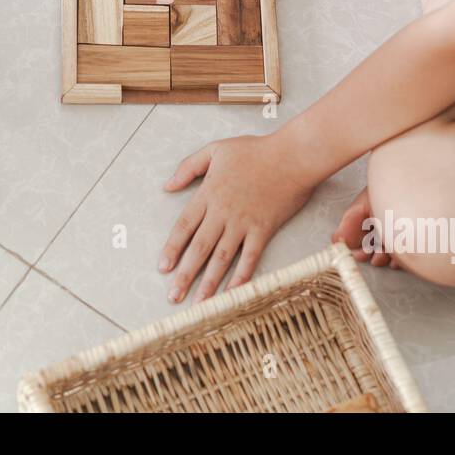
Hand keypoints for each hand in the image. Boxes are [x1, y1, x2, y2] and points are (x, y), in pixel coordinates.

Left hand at [159, 134, 318, 303]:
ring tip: (198, 304)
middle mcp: (223, 212)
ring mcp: (244, 223)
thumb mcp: (215, 150)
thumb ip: (189, 166)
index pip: (184, 226)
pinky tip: (232, 294)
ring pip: (222, 258)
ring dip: (208, 283)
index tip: (163, 267)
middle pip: (199, 248)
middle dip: (185, 274)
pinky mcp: (264, 230)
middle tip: (173, 296)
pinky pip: (250, 258)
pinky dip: (241, 277)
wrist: (291, 156)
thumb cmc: (256, 150)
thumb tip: (168, 185)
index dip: (172, 248)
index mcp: (209, 194)